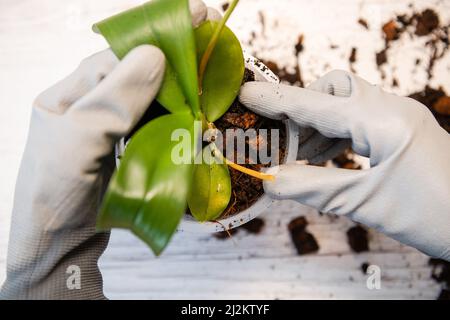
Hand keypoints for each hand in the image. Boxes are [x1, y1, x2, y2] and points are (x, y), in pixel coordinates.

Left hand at [0, 0, 214, 299]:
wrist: (59, 246)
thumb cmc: (54, 195)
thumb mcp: (75, 143)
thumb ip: (112, 99)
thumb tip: (152, 56)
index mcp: (69, 93)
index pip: (117, 54)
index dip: (157, 34)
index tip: (196, 16)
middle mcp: (91, 104)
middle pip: (138, 71)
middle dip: (175, 58)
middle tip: (211, 47)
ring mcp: (110, 128)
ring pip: (152, 98)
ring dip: (180, 90)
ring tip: (209, 83)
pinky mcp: (127, 149)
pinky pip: (157, 125)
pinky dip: (177, 119)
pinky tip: (194, 117)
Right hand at [239, 70, 449, 260]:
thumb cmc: (433, 215)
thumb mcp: (363, 203)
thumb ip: (312, 188)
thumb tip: (269, 181)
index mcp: (384, 122)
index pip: (317, 105)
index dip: (278, 101)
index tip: (246, 93)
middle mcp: (392, 109)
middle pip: (335, 89)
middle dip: (302, 109)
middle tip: (278, 137)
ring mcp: (400, 117)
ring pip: (347, 102)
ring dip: (317, 125)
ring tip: (297, 155)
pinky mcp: (402, 130)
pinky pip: (359, 119)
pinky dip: (335, 134)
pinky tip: (324, 157)